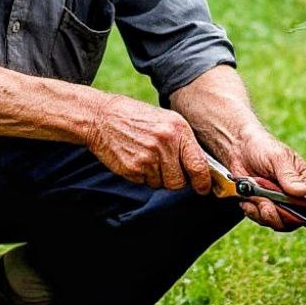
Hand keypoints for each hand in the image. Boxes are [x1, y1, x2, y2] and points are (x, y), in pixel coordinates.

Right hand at [86, 94, 211, 193]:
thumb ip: (183, 142)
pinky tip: (135, 157)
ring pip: (161, 184)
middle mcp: (165, 143)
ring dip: (156, 176)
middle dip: (174, 179)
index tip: (203, 187)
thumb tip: (200, 168)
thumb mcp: (166, 120)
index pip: (198, 165)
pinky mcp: (133, 168)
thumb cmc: (136, 118)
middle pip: (179, 181)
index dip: (202, 182)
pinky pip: (145, 183)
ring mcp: (148, 157)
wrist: (103, 117)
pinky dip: (142, 175)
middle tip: (163, 165)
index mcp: (178, 129)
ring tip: (145, 155)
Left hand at [226, 128, 305, 230]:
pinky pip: (260, 218)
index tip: (282, 207)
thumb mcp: (278, 157)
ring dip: (261, 213)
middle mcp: (292, 196)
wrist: (238, 147)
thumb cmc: (262, 147)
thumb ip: (289, 175)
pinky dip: (251, 211)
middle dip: (276, 215)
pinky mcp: (262, 206)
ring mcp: (277, 203)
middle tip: (263, 203)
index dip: (297, 212)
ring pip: (275, 222)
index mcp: (303, 182)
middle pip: (291, 220)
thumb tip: (302, 192)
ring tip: (253, 198)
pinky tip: (246, 199)